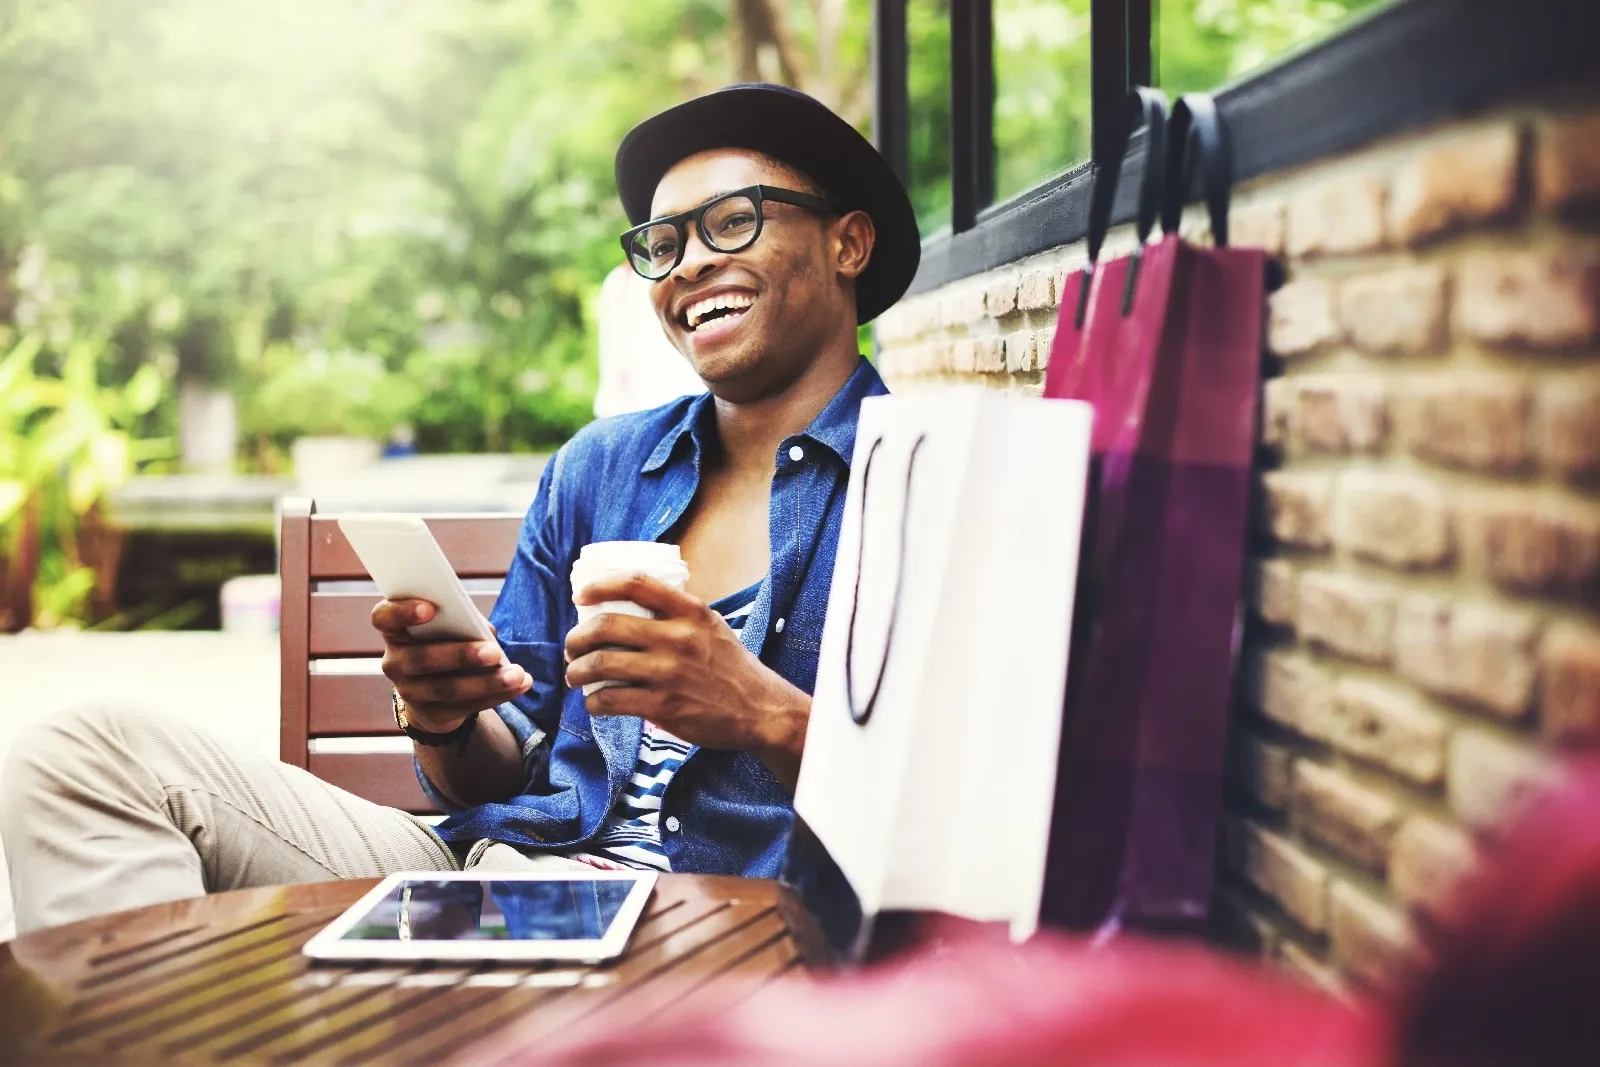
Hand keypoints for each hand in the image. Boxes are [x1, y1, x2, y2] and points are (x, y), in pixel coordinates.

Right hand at [373, 598, 530, 732]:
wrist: (434, 688)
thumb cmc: (445, 640)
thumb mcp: (449, 625)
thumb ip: (461, 620)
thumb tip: (486, 633)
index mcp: (394, 630)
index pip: (383, 618)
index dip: (403, 612)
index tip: (431, 608)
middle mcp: (394, 662)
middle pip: (422, 659)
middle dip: (461, 655)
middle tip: (494, 652)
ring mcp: (409, 692)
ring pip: (447, 689)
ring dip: (487, 682)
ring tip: (517, 675)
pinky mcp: (431, 714)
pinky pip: (465, 707)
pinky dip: (497, 695)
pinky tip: (520, 685)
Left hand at [563, 575, 809, 787]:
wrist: (760, 710)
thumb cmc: (731, 667)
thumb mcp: (710, 626)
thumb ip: (676, 613)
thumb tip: (629, 605)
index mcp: (690, 611)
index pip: (637, 583)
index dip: (601, 585)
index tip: (581, 596)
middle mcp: (677, 638)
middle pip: (607, 625)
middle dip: (577, 638)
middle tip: (572, 648)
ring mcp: (669, 673)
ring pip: (602, 663)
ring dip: (577, 671)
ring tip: (575, 676)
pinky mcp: (663, 706)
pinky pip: (611, 699)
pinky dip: (594, 702)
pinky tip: (595, 704)